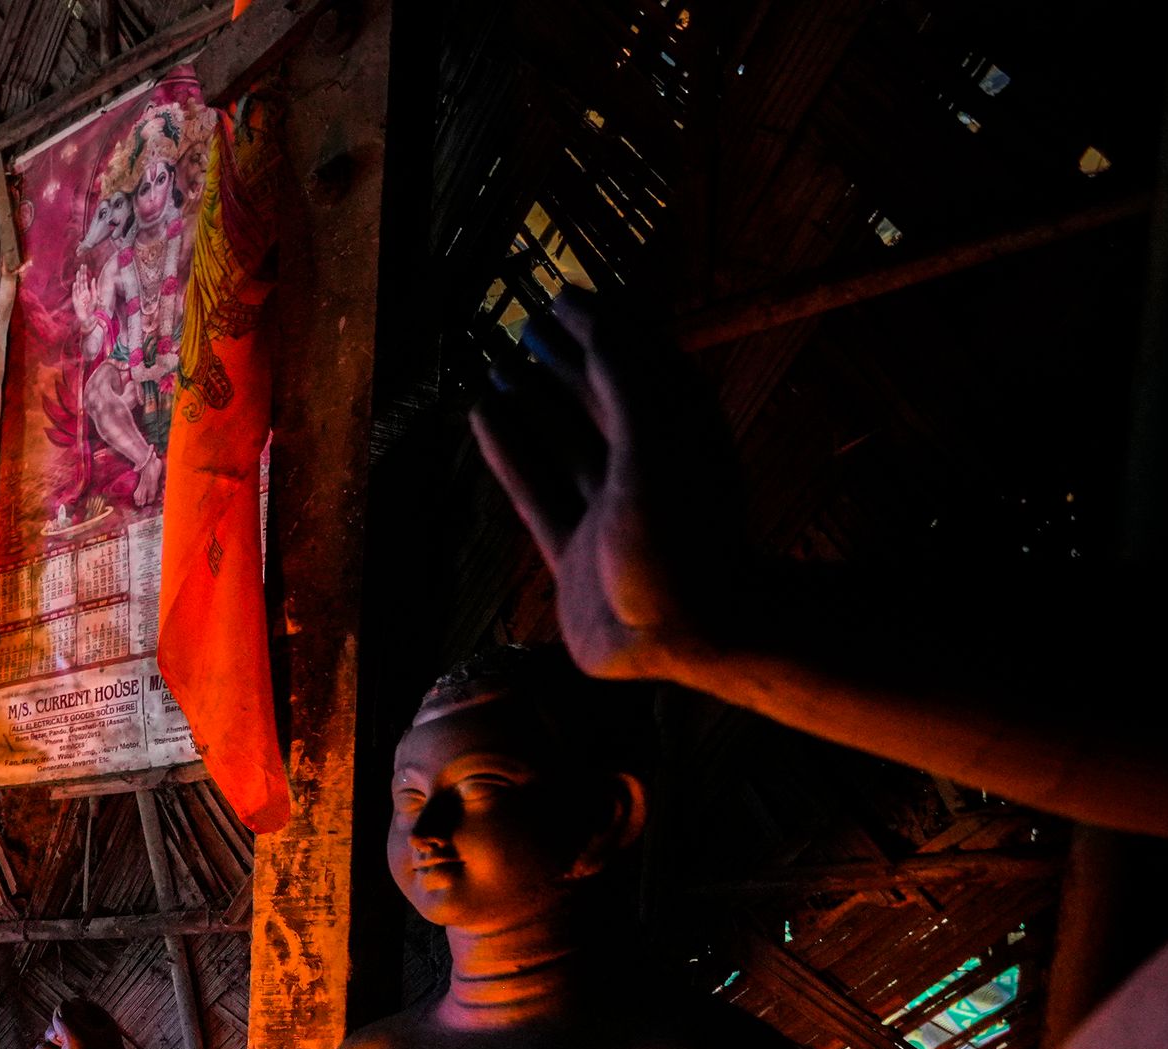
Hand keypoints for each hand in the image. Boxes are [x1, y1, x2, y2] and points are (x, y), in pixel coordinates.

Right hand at [469, 288, 750, 686]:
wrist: (684, 632)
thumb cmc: (682, 533)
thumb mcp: (655, 440)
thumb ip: (624, 377)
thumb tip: (592, 320)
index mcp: (677, 434)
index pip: (634, 365)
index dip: (600, 328)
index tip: (562, 296)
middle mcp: (643, 466)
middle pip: (597, 399)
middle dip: (563, 361)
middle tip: (525, 326)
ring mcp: (604, 511)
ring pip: (560, 443)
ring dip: (531, 404)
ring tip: (497, 368)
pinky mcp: (572, 554)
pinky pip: (533, 491)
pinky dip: (508, 454)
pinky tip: (483, 420)